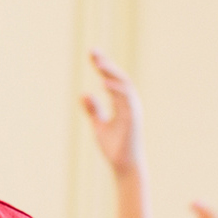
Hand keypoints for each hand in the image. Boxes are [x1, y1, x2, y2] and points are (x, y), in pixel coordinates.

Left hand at [80, 49, 142, 176]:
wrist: (124, 166)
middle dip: (106, 64)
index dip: (103, 66)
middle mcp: (129, 103)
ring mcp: (132, 109)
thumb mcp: (99, 126)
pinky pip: (126, 99)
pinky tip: (104, 82)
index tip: (92, 54)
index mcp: (121, 103)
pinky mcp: (133, 117)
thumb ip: (93, 110)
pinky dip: (116, 90)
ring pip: (124, 85)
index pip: (112, 79)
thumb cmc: (114, 148)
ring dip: (111, 73)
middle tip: (93, 52)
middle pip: (118, 78)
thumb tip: (84, 94)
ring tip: (98, 63)